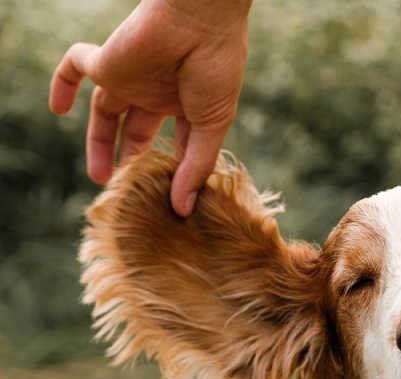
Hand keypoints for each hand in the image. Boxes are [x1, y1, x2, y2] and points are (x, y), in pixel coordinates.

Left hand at [49, 0, 250, 215]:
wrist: (202, 18)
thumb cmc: (217, 67)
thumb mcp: (212, 124)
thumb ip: (196, 166)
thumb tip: (184, 210)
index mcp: (186, 104)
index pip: (174, 140)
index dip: (172, 168)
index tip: (170, 200)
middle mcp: (156, 92)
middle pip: (135, 131)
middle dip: (131, 159)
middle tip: (128, 192)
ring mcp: (130, 77)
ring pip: (104, 112)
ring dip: (98, 143)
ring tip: (100, 178)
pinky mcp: (107, 61)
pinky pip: (73, 67)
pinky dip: (61, 84)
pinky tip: (57, 110)